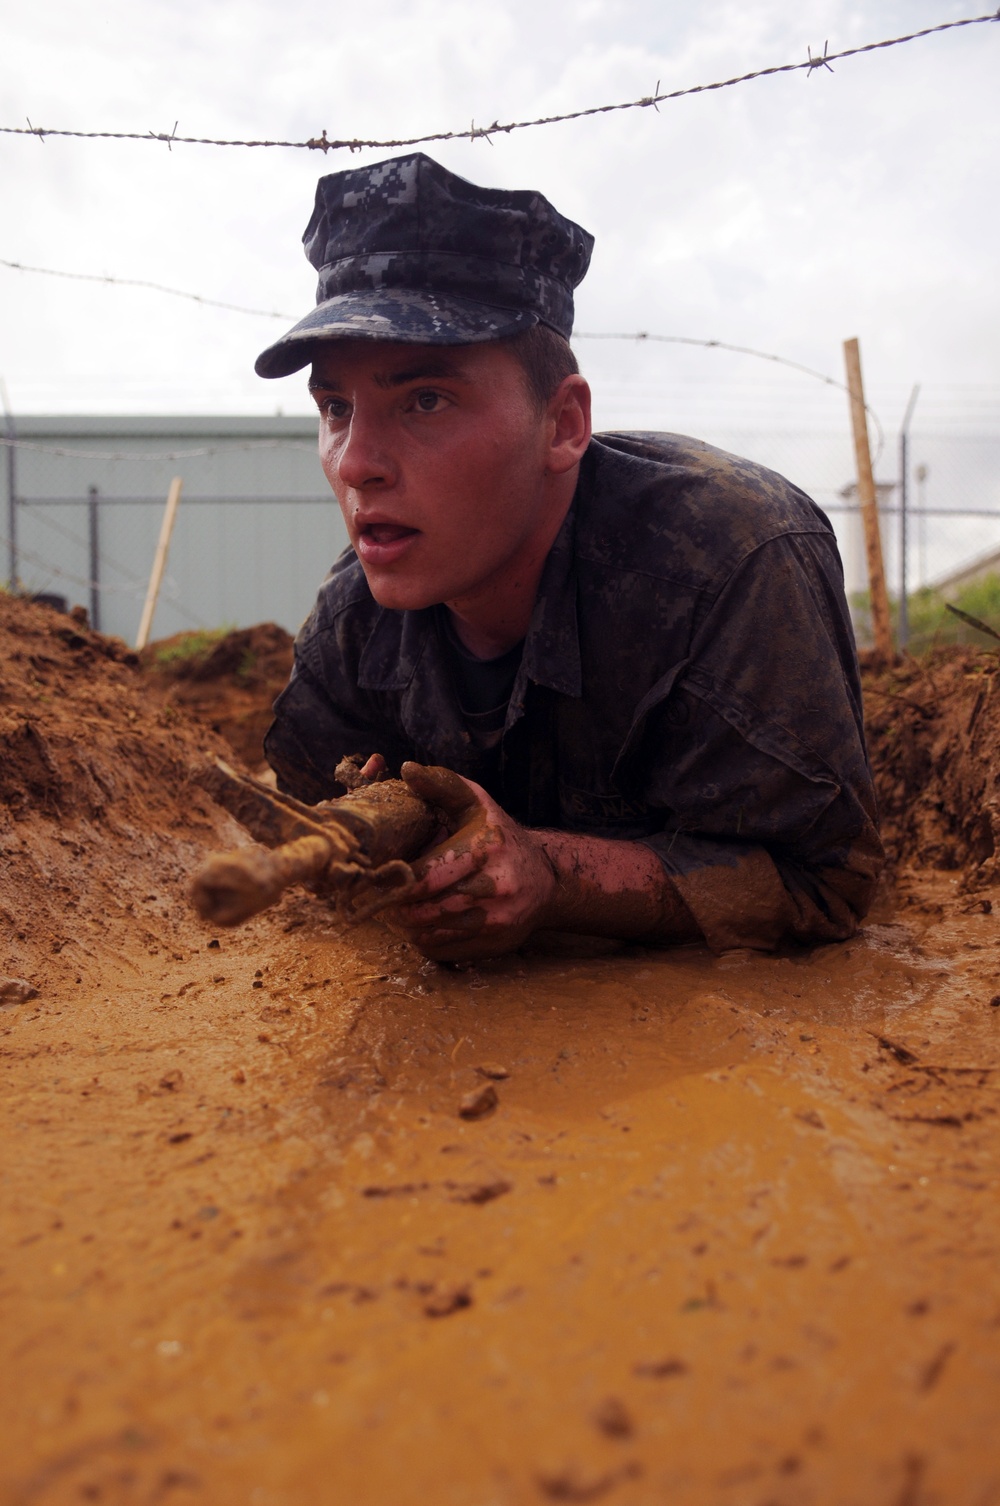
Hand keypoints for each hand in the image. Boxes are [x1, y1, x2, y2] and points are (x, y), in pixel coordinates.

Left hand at [380, 762, 556, 961]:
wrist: (546, 880)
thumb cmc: (500, 838)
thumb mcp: (476, 804)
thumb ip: (441, 785)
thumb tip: (407, 770)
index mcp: (486, 847)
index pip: (423, 876)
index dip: (395, 881)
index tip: (379, 877)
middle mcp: (496, 886)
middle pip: (424, 909)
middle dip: (397, 907)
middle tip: (383, 898)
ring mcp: (496, 920)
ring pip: (430, 932)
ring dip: (407, 925)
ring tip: (399, 910)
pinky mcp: (495, 945)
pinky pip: (442, 950)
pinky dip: (425, 939)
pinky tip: (423, 923)